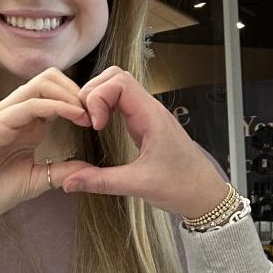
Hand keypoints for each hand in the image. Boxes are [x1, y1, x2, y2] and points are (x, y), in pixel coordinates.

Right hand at [0, 69, 90, 216]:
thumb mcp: (36, 180)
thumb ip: (61, 172)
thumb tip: (90, 170)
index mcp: (27, 122)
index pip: (55, 92)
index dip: (79, 100)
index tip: (99, 118)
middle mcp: (16, 111)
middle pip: (50, 78)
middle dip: (77, 90)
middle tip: (96, 112)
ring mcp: (4, 114)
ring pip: (41, 84)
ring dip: (69, 94)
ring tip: (87, 114)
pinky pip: (30, 104)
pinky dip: (56, 106)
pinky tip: (75, 117)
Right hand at [60, 67, 229, 219]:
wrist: (205, 195)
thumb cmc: (181, 187)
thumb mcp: (138, 185)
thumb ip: (102, 181)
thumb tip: (68, 182)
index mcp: (152, 116)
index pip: (119, 82)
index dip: (98, 97)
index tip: (94, 125)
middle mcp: (151, 110)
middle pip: (116, 77)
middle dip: (93, 93)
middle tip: (87, 121)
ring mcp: (149, 115)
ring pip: (118, 87)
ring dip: (98, 98)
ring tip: (91, 124)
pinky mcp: (146, 124)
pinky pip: (123, 103)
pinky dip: (106, 107)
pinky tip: (100, 128)